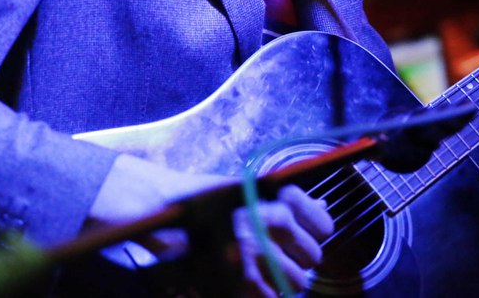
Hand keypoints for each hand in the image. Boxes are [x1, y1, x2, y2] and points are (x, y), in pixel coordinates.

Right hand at [88, 155, 331, 294]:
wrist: (157, 211)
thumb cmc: (201, 200)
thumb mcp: (245, 190)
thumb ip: (284, 202)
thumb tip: (321, 208)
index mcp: (274, 196)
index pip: (321, 223)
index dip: (318, 234)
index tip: (310, 238)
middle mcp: (269, 222)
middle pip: (310, 259)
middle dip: (299, 265)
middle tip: (280, 262)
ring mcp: (254, 252)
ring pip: (293, 284)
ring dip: (282, 284)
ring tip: (263, 276)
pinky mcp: (237, 280)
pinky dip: (262, 295)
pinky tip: (247, 285)